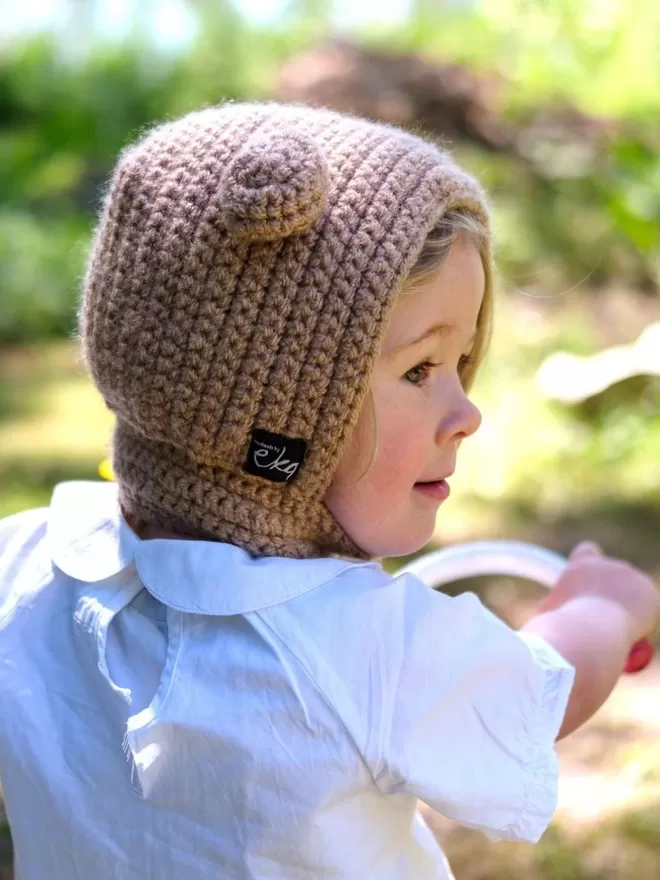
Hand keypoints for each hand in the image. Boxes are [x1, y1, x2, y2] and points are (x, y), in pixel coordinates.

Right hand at [539, 541, 659, 645]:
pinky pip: (647, 607)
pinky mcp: (648, 591)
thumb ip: (554, 603)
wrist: (590, 630)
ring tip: (616, 629)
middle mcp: (608, 564)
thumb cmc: (564, 623)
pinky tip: (631, 633)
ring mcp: (631, 576)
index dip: (588, 563)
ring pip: (632, 592)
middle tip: (605, 616)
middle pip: (615, 573)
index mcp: (582, 564)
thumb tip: (546, 607)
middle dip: (612, 592)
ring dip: (627, 607)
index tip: (588, 581)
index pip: (586, 550)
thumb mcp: (551, 610)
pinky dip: (641, 620)